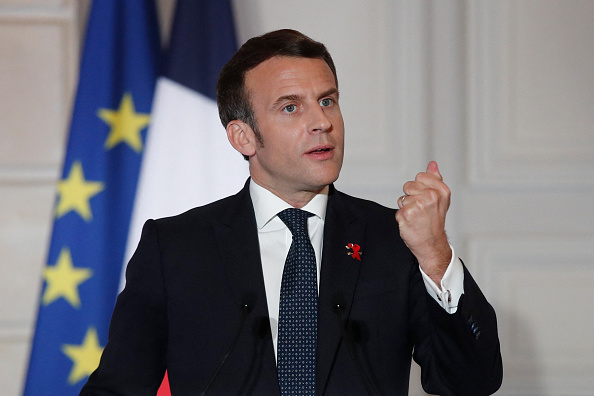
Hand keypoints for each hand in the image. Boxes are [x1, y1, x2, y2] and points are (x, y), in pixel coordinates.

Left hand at [396, 161, 451, 283]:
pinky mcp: (407, 214)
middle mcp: (431, 196)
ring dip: (406, 207)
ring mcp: (419, 205)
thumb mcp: (440, 198)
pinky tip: (411, 223)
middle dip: (411, 197)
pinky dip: (402, 216)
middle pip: (408, 186)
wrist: (432, 243)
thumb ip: (435, 179)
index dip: (420, 188)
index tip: (427, 199)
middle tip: (421, 210)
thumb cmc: (435, 221)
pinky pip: (398, 208)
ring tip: (417, 217)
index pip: (420, 176)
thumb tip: (432, 163)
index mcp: (441, 190)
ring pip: (403, 197)